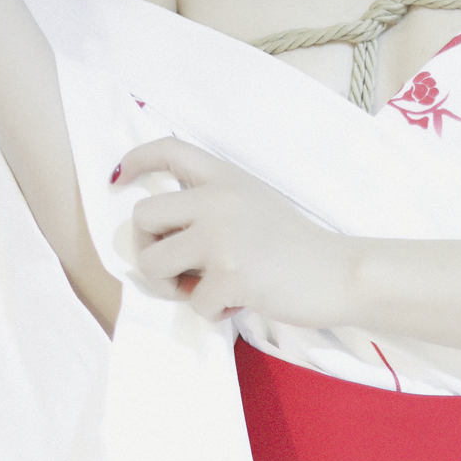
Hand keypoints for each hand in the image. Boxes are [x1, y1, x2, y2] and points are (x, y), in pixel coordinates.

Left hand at [114, 138, 352, 325]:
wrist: (340, 273)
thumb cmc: (299, 247)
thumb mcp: (255, 203)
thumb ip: (214, 203)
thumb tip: (165, 231)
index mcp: (225, 178)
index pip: (169, 149)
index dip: (136, 161)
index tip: (119, 179)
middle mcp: (218, 200)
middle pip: (143, 218)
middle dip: (148, 250)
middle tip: (174, 270)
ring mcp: (222, 237)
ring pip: (154, 264)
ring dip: (171, 287)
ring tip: (205, 289)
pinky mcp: (231, 275)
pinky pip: (193, 302)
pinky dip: (213, 310)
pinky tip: (242, 300)